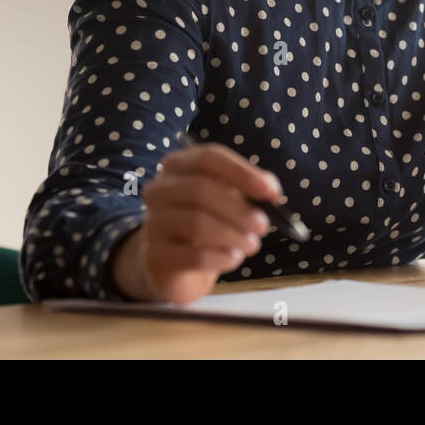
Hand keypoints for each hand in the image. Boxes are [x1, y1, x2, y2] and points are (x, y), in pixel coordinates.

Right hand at [111, 142, 281, 302]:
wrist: (175, 267)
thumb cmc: (207, 224)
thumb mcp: (227, 200)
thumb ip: (249, 188)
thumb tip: (270, 189)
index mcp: (178, 166)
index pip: (208, 158)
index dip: (242, 173)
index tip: (271, 192)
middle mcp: (159, 190)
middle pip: (201, 190)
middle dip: (239, 210)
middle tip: (263, 226)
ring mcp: (153, 223)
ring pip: (196, 223)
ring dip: (233, 235)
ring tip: (252, 244)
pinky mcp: (156, 256)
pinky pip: (194, 255)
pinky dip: (222, 257)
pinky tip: (233, 258)